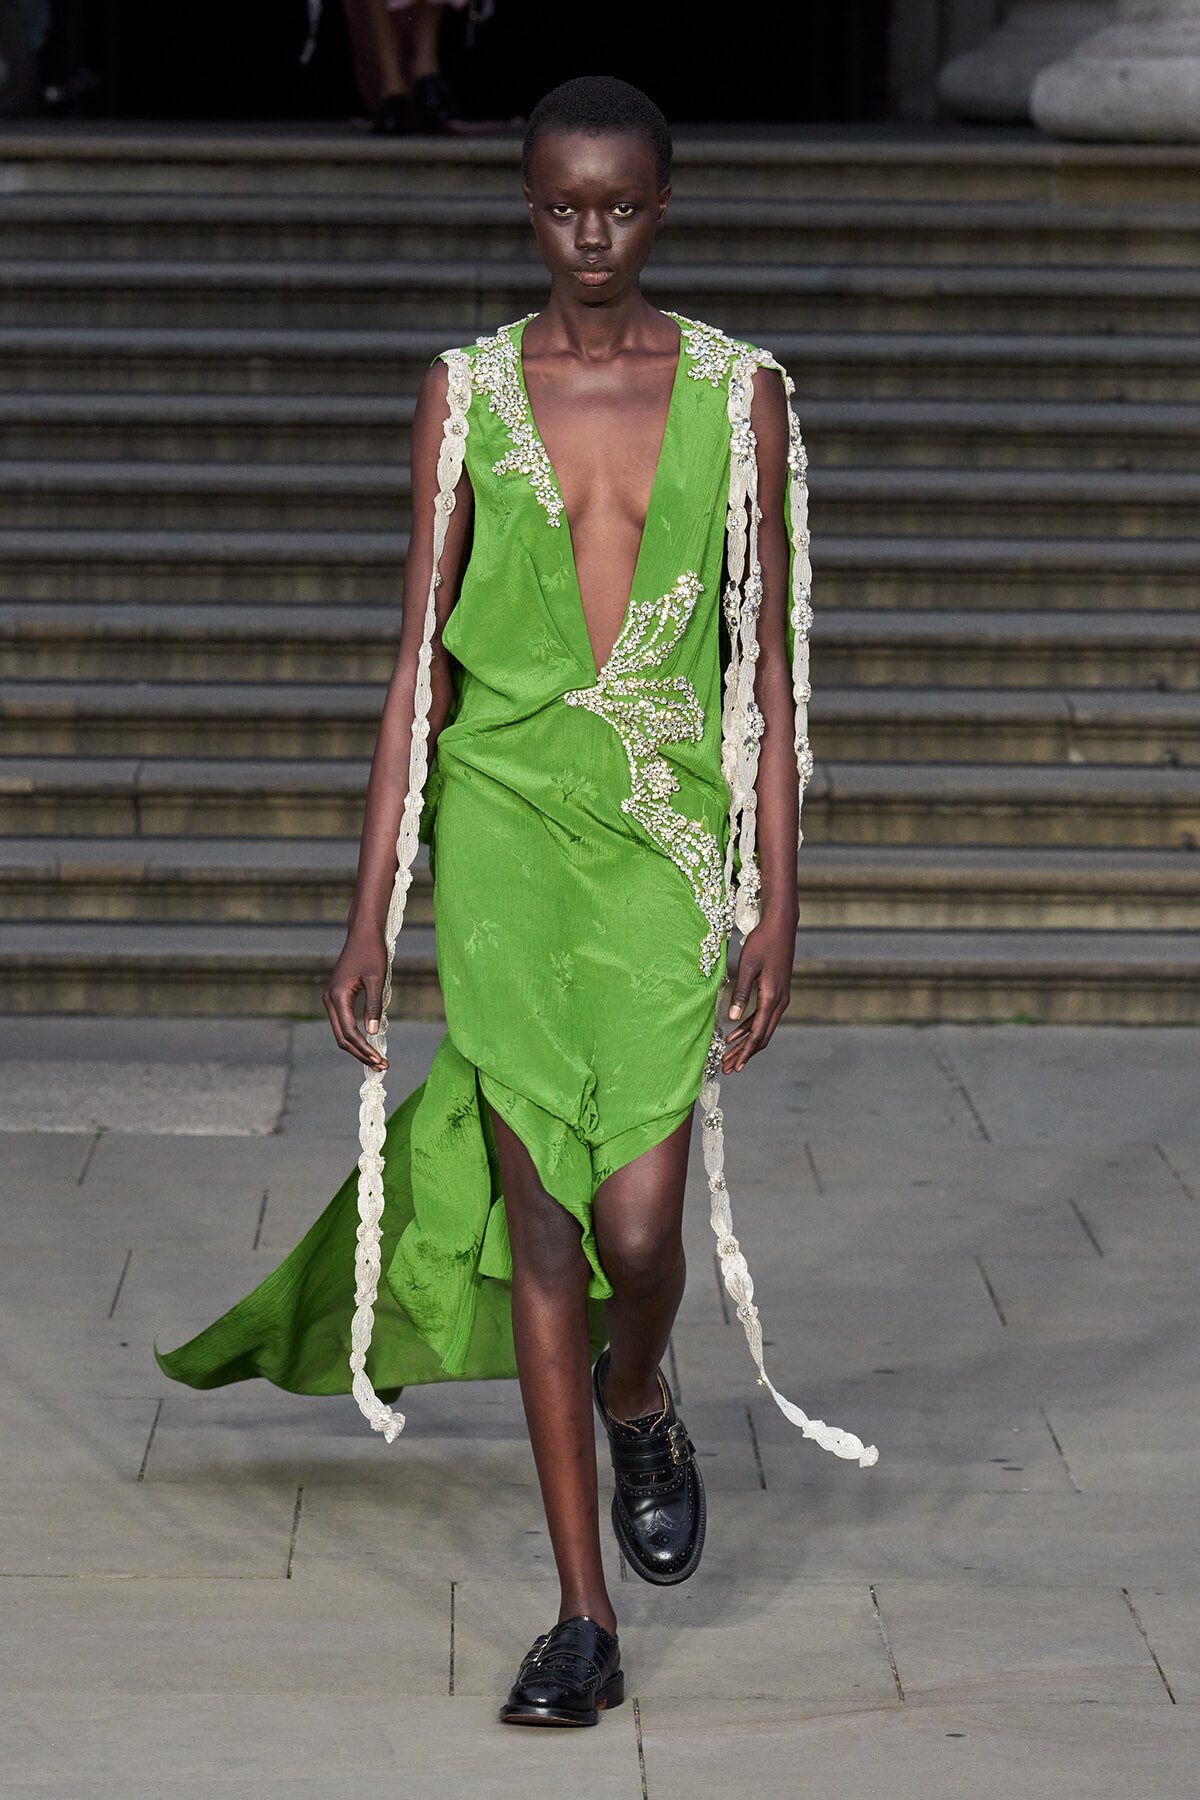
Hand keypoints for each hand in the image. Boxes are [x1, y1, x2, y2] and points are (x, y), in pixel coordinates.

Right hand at [323, 928, 388, 1069]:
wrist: (363, 933)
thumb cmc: (372, 952)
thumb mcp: (377, 979)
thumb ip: (374, 1006)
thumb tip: (372, 1032)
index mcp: (337, 997)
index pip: (350, 1032)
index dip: (365, 1049)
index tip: (380, 1061)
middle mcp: (329, 1000)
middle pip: (342, 1037)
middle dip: (361, 1053)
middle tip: (382, 1066)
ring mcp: (331, 999)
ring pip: (342, 1032)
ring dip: (358, 1047)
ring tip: (377, 1060)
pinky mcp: (337, 997)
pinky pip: (343, 1023)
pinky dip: (355, 1036)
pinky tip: (370, 1044)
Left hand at [722, 912, 793, 1074]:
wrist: (781, 926)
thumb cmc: (762, 942)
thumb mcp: (747, 966)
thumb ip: (740, 993)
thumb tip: (733, 1019)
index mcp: (772, 998)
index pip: (758, 1033)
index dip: (745, 1052)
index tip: (734, 1066)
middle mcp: (780, 1002)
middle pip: (761, 1036)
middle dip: (744, 1054)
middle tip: (728, 1068)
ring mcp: (780, 998)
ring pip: (763, 1028)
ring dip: (746, 1043)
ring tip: (729, 1056)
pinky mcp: (777, 992)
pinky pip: (763, 1017)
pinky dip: (749, 1028)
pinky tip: (735, 1033)